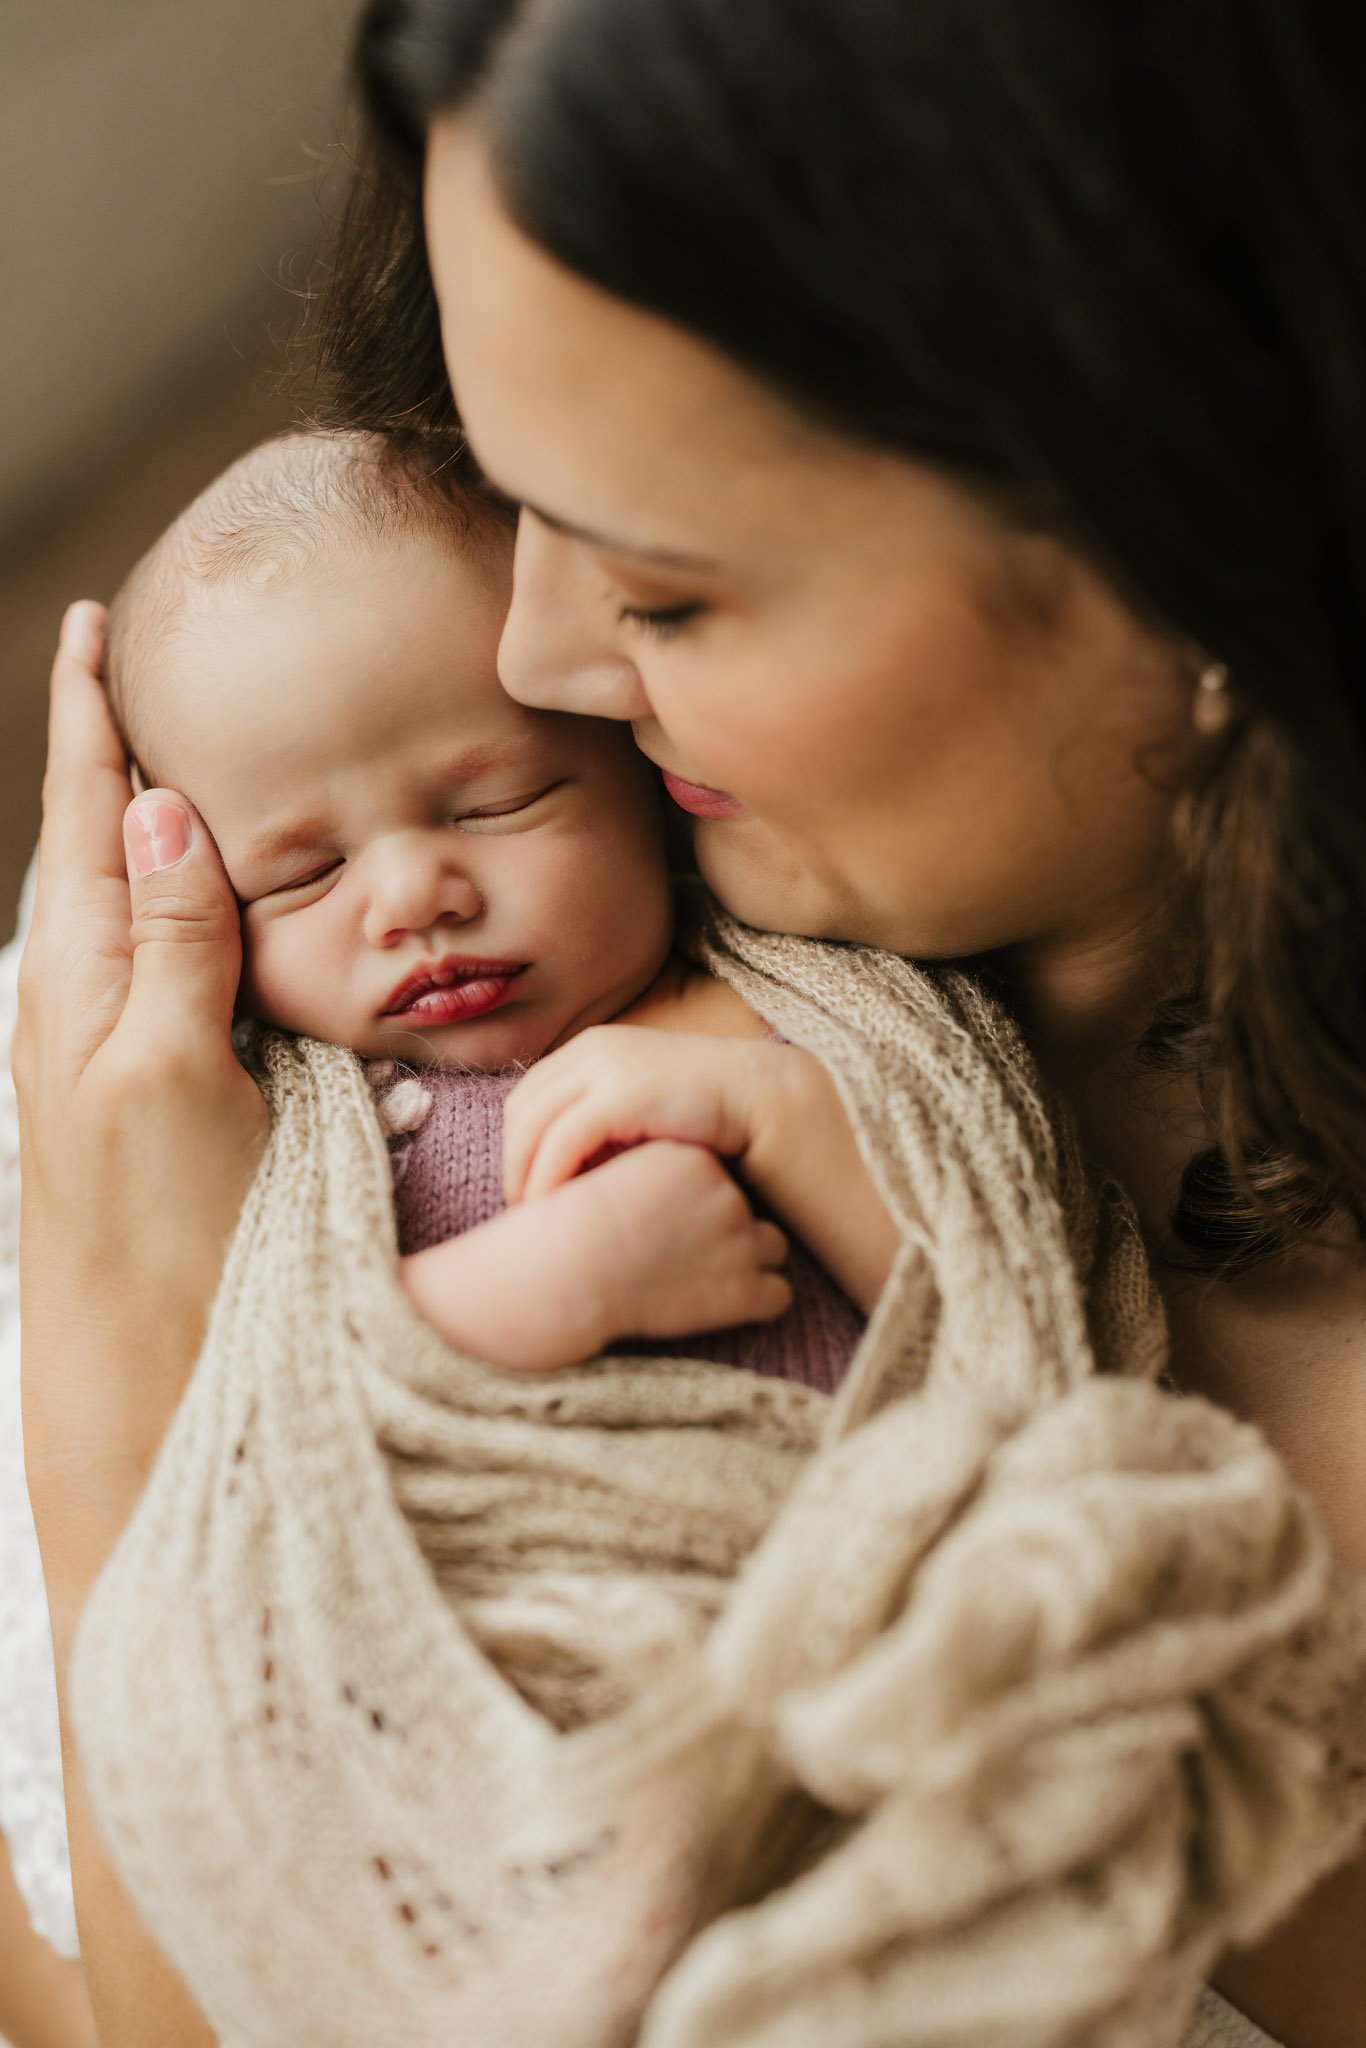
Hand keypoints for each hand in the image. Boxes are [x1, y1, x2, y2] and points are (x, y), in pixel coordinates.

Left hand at [16, 603, 266, 1642]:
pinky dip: (180, 911)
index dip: (92, 724)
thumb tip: (160, 815)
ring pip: (127, 910)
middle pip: (97, 853)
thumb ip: (168, 949)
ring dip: (139, 830)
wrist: (150, 1391)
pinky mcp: (162, 1106)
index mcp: (83, 992)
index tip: (95, 630)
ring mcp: (120, 1062)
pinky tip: (201, 918)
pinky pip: (165, 971)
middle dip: (108, 757)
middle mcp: (89, 1015)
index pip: (88, 824)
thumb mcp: (168, 1081)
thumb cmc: (161, 1247)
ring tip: (161, 765)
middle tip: (126, 671)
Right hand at [404, 1139, 791, 1370]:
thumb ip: (646, 1166)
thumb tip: (673, 1175)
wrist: (559, 1273)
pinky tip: (719, 1306)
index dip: (697, 1204)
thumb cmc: (571, 1228)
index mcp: (695, 1159)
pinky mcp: (743, 1290)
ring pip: (772, 1246)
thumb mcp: (608, 1173)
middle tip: (677, 1256)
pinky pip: (777, 1296)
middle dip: (721, 1232)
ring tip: (698, 1279)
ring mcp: (739, 1242)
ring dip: (744, 1263)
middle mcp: (727, 1195)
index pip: (721, 1176)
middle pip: (745, 1208)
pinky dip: (755, 1303)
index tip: (663, 1226)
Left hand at [506, 1022, 896, 1313]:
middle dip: (513, 1161)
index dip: (518, 1144)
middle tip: (520, 1209)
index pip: (529, 1097)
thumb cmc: (707, 1111)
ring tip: (533, 1216)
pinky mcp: (618, 1094)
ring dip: (523, 1174)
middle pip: (522, 1111)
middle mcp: (590, 1049)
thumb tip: (570, 1164)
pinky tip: (552, 1208)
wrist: (762, 1098)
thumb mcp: (643, 1104)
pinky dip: (547, 1177)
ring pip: (532, 1126)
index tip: (524, 1187)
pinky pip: (561, 1142)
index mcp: (591, 1047)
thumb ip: (603, 1119)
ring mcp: (602, 1067)